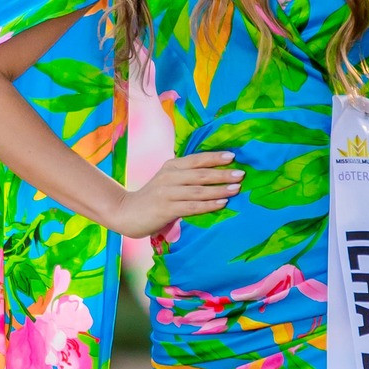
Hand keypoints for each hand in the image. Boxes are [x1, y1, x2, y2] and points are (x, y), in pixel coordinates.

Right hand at [111, 152, 242, 238]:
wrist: (127, 212)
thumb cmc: (153, 197)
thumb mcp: (168, 180)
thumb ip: (186, 175)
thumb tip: (215, 173)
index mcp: (171, 166)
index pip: (196, 159)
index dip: (215, 157)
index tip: (233, 156)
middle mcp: (169, 176)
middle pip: (200, 173)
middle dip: (222, 173)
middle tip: (241, 174)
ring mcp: (167, 193)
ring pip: (198, 190)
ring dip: (219, 189)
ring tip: (236, 188)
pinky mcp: (166, 209)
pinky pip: (192, 206)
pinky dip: (208, 204)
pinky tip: (222, 203)